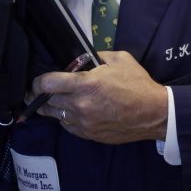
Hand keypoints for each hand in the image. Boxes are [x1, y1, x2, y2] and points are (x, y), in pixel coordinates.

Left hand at [29, 51, 168, 143]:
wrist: (154, 113)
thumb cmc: (138, 84)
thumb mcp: (120, 59)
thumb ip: (97, 56)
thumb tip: (83, 59)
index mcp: (86, 84)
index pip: (47, 84)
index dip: (37, 81)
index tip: (37, 81)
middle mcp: (80, 105)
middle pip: (47, 101)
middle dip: (41, 94)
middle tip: (39, 91)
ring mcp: (83, 122)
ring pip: (55, 115)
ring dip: (52, 107)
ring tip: (52, 101)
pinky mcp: (89, 134)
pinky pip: (68, 126)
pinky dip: (66, 118)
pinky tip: (72, 111)